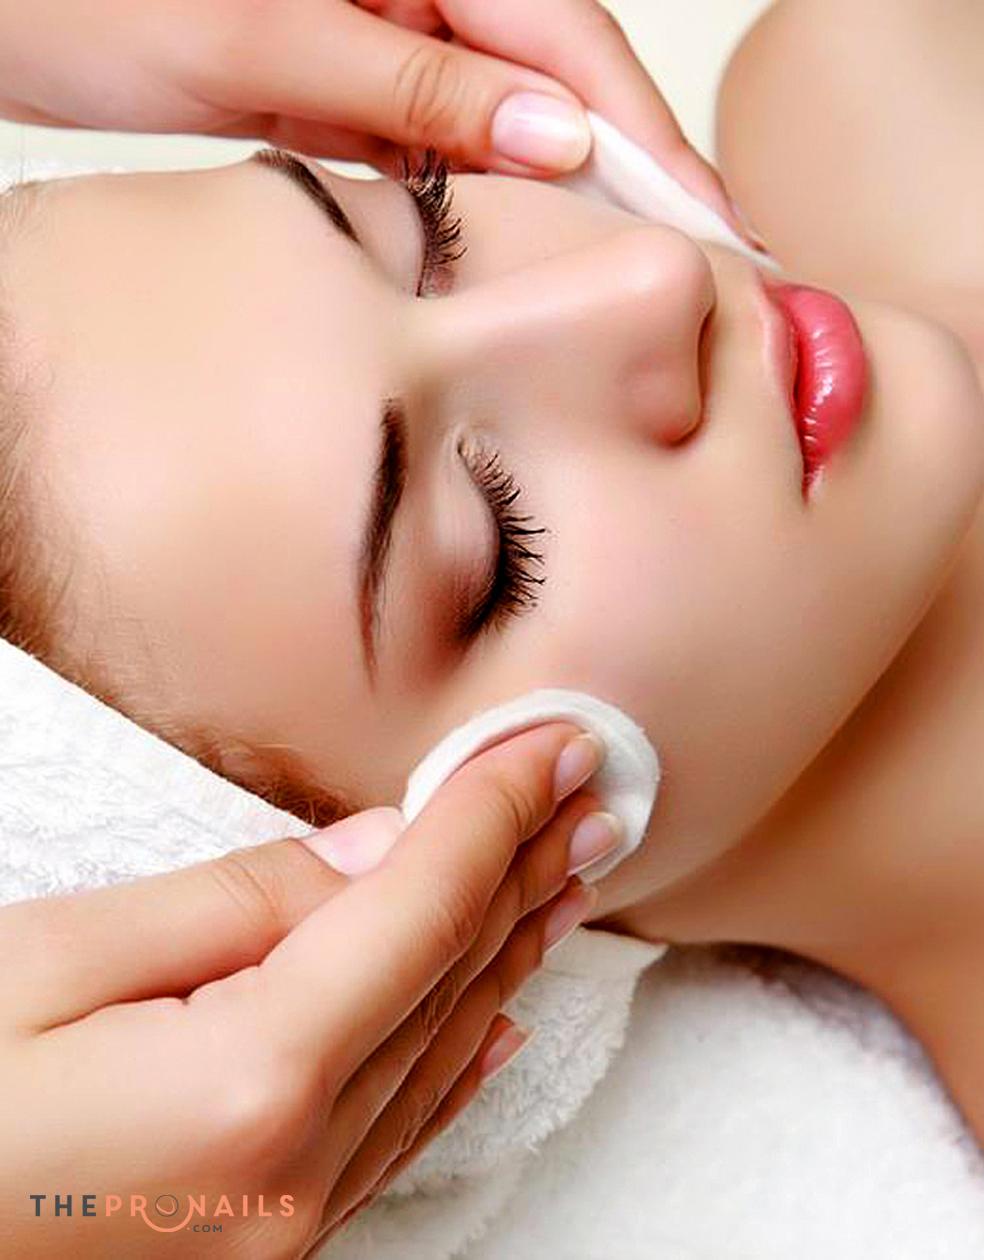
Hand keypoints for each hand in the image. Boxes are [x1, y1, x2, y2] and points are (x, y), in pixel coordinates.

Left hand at [0, 0, 753, 243]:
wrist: (5, 4)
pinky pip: (446, 143)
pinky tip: (529, 249)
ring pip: (509, 118)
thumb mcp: (267, 41)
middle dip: (632, 174)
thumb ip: (417, 92)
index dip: (649, 140)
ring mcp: (386, 33)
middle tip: (712, 262)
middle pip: (557, 79)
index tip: (713, 222)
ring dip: (571, 197)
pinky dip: (490, 200)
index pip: (569, 42)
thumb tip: (560, 143)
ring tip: (636, 272)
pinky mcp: (354, 82)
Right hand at [0, 720, 613, 1257]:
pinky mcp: (262, 1248)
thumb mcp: (49, 967)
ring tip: (571, 869)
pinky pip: (397, 1134)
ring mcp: (284, 1230)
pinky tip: (502, 1015)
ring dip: (511, 946)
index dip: (496, 810)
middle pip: (450, 979)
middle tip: (592, 785)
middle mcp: (293, 1175)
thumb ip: (236, 907)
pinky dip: (461, 1053)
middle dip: (527, 865)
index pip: (420, 910)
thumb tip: (377, 852)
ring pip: (442, 1052)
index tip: (557, 741)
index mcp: (248, 1086)